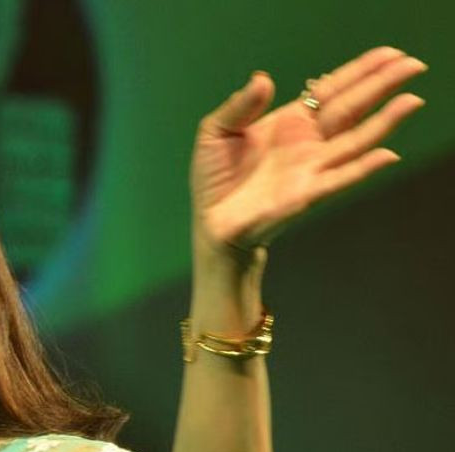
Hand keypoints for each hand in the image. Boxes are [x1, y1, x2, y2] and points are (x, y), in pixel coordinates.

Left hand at [190, 47, 426, 272]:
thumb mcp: (216, 131)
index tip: (389, 54)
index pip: (332, 90)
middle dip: (382, 86)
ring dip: (384, 122)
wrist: (212, 222)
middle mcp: (308, 142)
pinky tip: (386, 155)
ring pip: (356, 140)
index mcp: (290, 122)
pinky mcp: (307, 194)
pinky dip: (363, 167)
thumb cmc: (215, 177)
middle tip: (413, 64)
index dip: (360, 72)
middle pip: (353, 108)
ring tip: (412, 101)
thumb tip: (263, 79)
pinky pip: (341, 178)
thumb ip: (240, 105)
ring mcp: (312, 168)